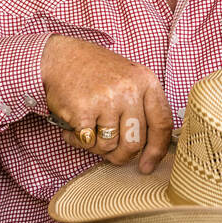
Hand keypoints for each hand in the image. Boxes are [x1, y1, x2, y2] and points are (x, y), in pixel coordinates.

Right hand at [41, 35, 172, 173]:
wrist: (59, 57)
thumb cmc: (95, 72)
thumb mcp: (128, 79)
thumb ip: (142, 106)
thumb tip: (149, 147)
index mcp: (146, 81)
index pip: (162, 123)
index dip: (157, 150)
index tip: (147, 166)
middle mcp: (129, 90)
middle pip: (135, 143)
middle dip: (122, 156)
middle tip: (111, 154)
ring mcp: (107, 100)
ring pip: (110, 146)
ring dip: (97, 146)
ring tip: (89, 130)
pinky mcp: (84, 110)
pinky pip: (88, 143)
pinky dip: (78, 141)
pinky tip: (74, 128)